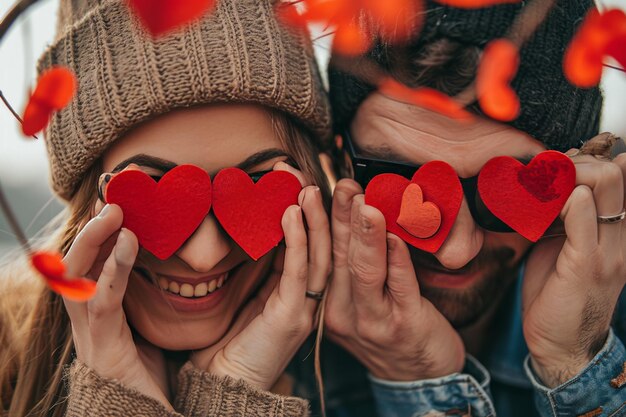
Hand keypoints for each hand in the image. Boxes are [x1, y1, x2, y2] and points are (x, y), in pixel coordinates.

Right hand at [62, 203, 171, 407]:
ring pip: (79, 277)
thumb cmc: (156, 371)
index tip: (117, 202)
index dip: (100, 234)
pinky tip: (126, 242)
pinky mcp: (101, 348)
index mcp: (102, 311)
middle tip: (113, 198)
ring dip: (95, 240)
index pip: (93, 265)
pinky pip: (102, 302)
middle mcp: (89, 319)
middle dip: (92, 229)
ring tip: (114, 211)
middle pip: (77, 265)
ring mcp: (90, 334)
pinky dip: (112, 269)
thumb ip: (155, 296)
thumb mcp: (153, 325)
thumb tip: (181, 264)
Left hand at [190, 163, 330, 389]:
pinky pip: (299, 272)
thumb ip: (259, 265)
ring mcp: (304, 307)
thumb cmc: (231, 340)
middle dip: (317, 209)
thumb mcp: (248, 293)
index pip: (311, 246)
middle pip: (323, 246)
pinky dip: (298, 241)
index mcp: (299, 291)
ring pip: (319, 255)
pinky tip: (291, 214)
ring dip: (313, 219)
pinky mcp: (292, 316)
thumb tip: (253, 227)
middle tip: (303, 175)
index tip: (295, 182)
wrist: (225, 382)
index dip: (308, 213)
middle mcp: (309, 297)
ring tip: (305, 187)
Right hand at [325, 179, 464, 380]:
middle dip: (339, 217)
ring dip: (365, 233)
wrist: (420, 379)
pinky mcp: (405, 324)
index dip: (319, 221)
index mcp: (328, 304)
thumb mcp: (361, 303)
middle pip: (337, 257)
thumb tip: (356, 218)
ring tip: (364, 202)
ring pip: (364, 270)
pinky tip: (395, 235)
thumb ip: (355, 267)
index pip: (320, 256)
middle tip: (342, 185)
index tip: (317, 189)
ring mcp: (373, 321)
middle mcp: (343, 313)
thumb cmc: (391, 332)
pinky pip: (400, 286)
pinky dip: (396, 258)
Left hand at [522, 149, 625, 387]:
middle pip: (614, 172)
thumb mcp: (561, 247)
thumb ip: (562, 218)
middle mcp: (619, 237)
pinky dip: (568, 202)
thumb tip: (546, 186)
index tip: (552, 168)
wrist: (559, 344)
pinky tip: (547, 202)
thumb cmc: (556, 292)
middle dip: (574, 161)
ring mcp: (607, 251)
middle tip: (540, 175)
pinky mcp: (587, 266)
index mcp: (614, 231)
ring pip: (605, 187)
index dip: (585, 160)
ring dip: (567, 175)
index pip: (619, 174)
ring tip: (537, 187)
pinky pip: (585, 221)